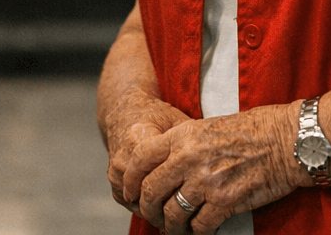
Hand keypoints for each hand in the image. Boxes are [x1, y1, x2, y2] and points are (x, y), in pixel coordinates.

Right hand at [105, 88, 190, 215]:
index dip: (179, 190)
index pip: (158, 174)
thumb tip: (216, 159)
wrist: (125, 113)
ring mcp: (115, 171)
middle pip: (148, 194)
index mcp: (138, 139)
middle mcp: (123, 158)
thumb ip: (191, 141)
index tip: (197, 198)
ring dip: (159, 211)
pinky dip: (148, 207)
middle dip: (170, 207)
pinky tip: (166, 208)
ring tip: (182, 217)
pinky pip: (132, 203)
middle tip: (193, 216)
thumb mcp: (177, 121)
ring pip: (139, 203)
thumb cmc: (155, 116)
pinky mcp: (114, 181)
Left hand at [127, 102, 304, 233]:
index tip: (130, 191)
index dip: (130, 179)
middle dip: (148, 209)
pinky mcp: (226, 201)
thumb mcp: (208, 126)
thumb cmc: (252, 131)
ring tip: (177, 228)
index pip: (140, 158)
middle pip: (151, 191)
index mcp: (183, 136)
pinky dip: (197, 232)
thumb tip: (163, 167)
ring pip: (173, 214)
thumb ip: (183, 144)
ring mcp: (207, 181)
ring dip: (172, 226)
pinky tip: (200, 230)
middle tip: (154, 216)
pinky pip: (200, 226)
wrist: (286, 140)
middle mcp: (189, 158)